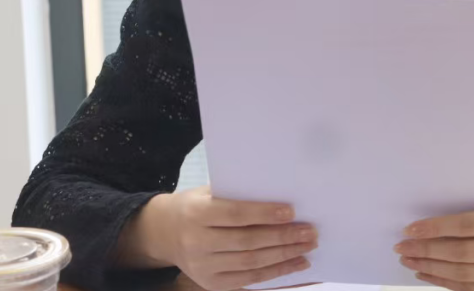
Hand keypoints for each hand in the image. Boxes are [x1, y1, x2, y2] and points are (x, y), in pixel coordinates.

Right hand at [120, 186, 317, 290]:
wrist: (165, 232)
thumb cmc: (196, 206)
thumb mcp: (208, 192)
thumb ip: (238, 194)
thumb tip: (280, 192)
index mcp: (196, 214)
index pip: (234, 215)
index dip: (263, 214)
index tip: (291, 211)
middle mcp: (197, 243)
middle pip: (246, 242)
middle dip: (282, 237)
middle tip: (309, 231)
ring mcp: (203, 268)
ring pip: (250, 263)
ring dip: (284, 256)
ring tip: (308, 246)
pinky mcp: (211, 284)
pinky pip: (249, 280)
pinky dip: (276, 273)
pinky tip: (296, 263)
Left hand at [395, 198, 473, 290]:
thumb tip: (438, 217)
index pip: (465, 226)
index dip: (435, 228)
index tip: (411, 228)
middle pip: (461, 254)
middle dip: (427, 251)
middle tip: (402, 247)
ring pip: (465, 275)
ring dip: (432, 269)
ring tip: (410, 261)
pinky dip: (448, 283)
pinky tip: (430, 274)